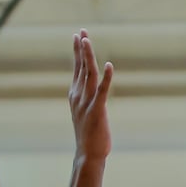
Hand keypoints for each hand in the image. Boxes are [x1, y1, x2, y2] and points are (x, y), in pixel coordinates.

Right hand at [68, 29, 112, 161]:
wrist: (88, 154)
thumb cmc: (89, 136)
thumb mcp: (84, 113)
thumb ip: (86, 100)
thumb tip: (88, 90)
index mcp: (75, 96)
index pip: (76, 69)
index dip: (77, 52)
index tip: (78, 36)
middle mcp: (78, 96)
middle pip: (80, 67)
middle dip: (81, 48)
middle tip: (81, 31)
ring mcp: (87, 103)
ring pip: (88, 74)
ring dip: (88, 56)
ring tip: (87, 40)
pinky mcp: (97, 110)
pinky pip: (103, 91)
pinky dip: (107, 78)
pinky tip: (110, 66)